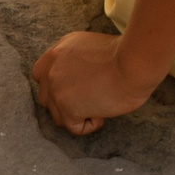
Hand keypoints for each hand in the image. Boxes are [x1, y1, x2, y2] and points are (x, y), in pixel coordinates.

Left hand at [30, 30, 156, 134]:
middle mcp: (51, 69)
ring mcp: (56, 89)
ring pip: (58, 116)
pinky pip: (74, 128)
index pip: (41, 75)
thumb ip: (73, 61)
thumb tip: (75, 81)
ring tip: (100, 105)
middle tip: (90, 100)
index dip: (57, 86)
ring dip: (78, 115)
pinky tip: (103, 112)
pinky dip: (90, 125)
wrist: (132, 63)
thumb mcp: (89, 46)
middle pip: (47, 98)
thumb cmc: (123, 55)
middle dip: (65, 104)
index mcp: (57, 51)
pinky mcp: (68, 108)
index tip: (76, 89)